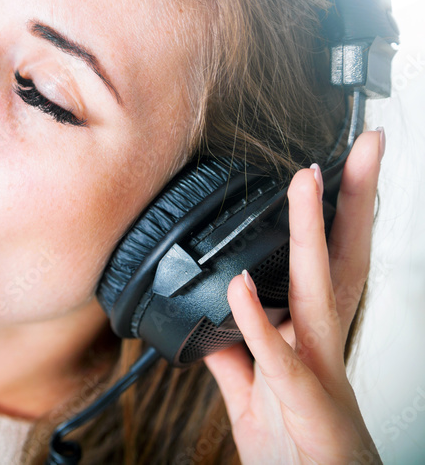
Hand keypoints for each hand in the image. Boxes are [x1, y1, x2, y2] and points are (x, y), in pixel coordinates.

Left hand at [204, 128, 384, 464]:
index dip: (338, 211)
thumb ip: (238, 349)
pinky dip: (259, 323)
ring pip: (318, 293)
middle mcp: (326, 345)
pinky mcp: (305, 407)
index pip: (330, 259)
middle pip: (343, 259)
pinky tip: (239, 287)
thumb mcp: (258, 389)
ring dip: (309, 237)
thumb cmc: (295, 445)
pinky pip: (278, 360)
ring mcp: (322, 373)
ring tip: (303, 184)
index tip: (340, 161)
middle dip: (354, 201)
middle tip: (362, 145)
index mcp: (315, 336)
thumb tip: (218, 313)